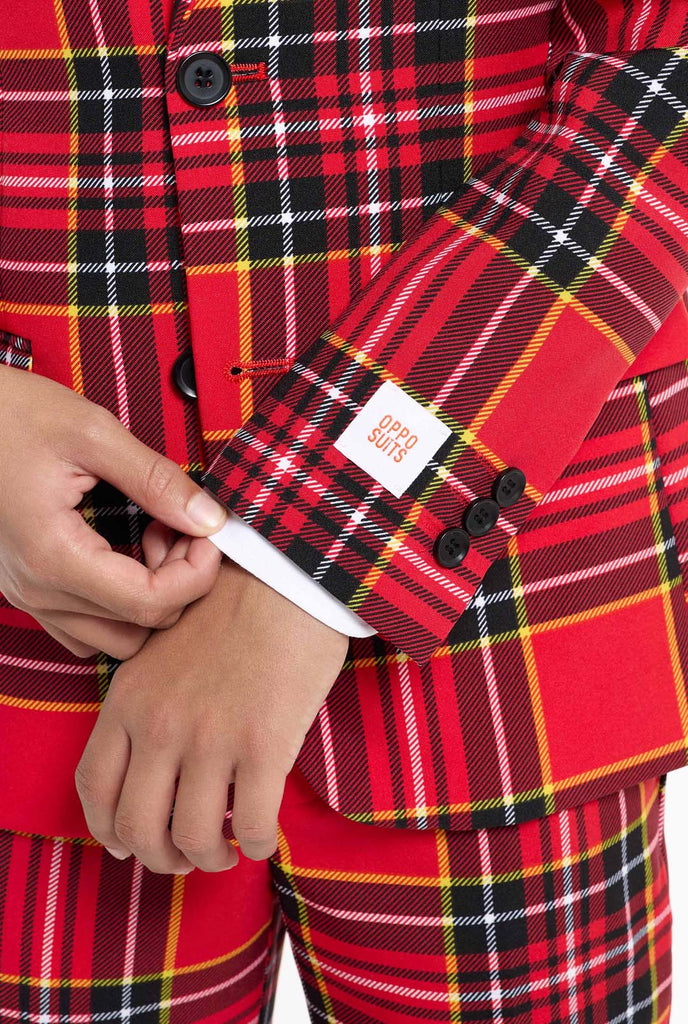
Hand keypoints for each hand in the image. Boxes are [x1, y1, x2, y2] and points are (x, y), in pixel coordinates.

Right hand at [0, 365, 227, 658]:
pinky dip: (118, 603)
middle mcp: (36, 590)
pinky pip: (83, 627)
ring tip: (151, 537)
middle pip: (139, 629)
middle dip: (179, 582)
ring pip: (114, 638)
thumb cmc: (9, 413)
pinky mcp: (25, 587)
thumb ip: (156, 481)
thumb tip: (209, 519)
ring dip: (149, 597)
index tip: (209, 532)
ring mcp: (27, 595)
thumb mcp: (92, 432)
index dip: (197, 573)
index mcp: (54, 556)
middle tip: (181, 525)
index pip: (151, 604)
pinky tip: (124, 552)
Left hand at [74, 557, 348, 873]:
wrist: (282, 575)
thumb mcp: (159, 650)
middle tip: (186, 856)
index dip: (110, 832)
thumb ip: (143, 703)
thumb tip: (148, 760)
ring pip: (195, 837)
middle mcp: (160, 726)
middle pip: (140, 828)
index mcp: (128, 700)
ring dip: (211, 858)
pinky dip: (259, 845)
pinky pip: (255, 824)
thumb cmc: (227, 609)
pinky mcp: (263, 744)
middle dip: (162, 858)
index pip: (94, 789)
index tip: (132, 844)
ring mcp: (210, 738)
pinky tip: (266, 837)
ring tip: (228, 850)